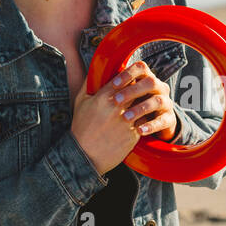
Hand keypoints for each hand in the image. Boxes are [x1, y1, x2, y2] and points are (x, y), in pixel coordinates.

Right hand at [71, 60, 176, 174]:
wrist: (84, 155)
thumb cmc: (81, 127)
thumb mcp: (80, 102)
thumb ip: (88, 84)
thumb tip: (94, 70)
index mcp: (103, 97)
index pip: (123, 78)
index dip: (129, 76)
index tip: (131, 77)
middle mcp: (116, 107)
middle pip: (136, 90)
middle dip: (138, 87)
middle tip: (141, 87)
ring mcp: (126, 121)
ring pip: (143, 104)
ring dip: (144, 102)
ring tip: (144, 101)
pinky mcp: (132, 134)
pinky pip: (146, 121)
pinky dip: (146, 118)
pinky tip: (144, 117)